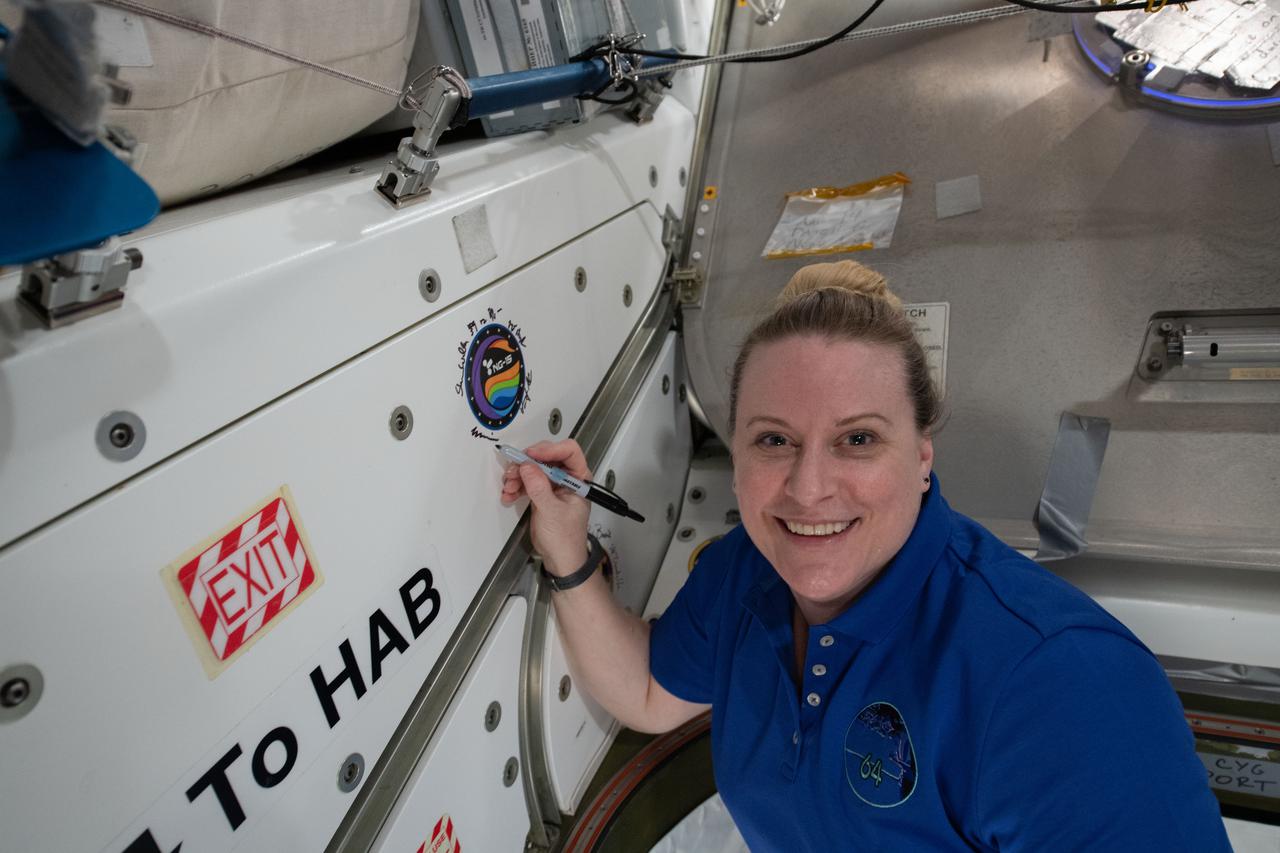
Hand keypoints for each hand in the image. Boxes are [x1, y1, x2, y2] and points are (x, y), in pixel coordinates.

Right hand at [500, 439, 591, 574]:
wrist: (560, 560)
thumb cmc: (565, 539)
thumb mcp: (552, 512)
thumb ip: (540, 488)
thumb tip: (528, 466)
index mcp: (579, 479)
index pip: (569, 451)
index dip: (550, 449)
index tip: (531, 455)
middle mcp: (567, 478)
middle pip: (547, 457)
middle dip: (528, 463)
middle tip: (514, 471)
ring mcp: (553, 485)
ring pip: (533, 468)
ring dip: (518, 475)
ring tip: (509, 487)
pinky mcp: (541, 493)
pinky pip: (527, 481)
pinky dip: (516, 486)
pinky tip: (509, 495)